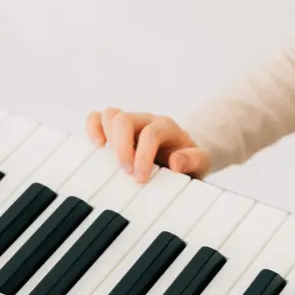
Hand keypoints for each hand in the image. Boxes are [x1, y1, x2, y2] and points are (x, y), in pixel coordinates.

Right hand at [86, 108, 210, 183]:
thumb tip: (176, 161)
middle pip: (125, 120)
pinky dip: (93, 128)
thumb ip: (193, 161)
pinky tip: (98, 147)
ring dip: (106, 138)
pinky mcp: (118, 128)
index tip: (140, 179)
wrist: (186, 155)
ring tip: (110, 162)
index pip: (150, 133)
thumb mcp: (200, 162)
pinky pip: (99, 117)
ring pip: (110, 115)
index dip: (142, 156)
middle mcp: (148, 120)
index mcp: (167, 127)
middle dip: (121, 148)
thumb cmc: (189, 160)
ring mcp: (132, 121)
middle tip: (126, 172)